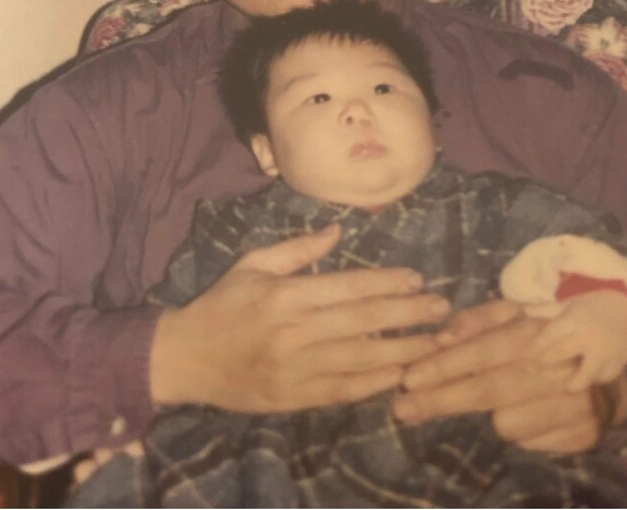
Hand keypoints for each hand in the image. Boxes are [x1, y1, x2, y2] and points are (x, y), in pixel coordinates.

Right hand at [150, 224, 448, 412]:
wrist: (185, 359)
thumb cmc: (221, 306)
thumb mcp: (252, 265)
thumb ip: (296, 250)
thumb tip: (338, 230)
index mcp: (284, 295)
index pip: (347, 287)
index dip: (387, 283)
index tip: (417, 279)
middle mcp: (293, 332)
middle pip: (362, 322)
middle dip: (407, 314)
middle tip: (442, 308)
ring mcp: (294, 368)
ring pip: (359, 359)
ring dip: (401, 351)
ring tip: (434, 343)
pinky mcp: (293, 397)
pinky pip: (342, 390)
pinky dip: (373, 383)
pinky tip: (399, 374)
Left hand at [394, 300, 626, 453]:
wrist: (610, 356)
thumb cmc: (548, 333)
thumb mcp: (516, 314)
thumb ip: (477, 320)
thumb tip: (442, 337)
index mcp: (536, 331)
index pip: (483, 350)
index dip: (444, 366)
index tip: (408, 379)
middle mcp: (556, 366)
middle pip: (488, 389)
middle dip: (441, 400)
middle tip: (403, 409)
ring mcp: (573, 402)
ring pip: (507, 423)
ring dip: (494, 415)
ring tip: (505, 398)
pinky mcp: (582, 432)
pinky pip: (530, 442)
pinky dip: (522, 430)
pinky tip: (532, 412)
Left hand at [527, 289, 626, 391]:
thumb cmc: (591, 308)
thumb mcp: (569, 304)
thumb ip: (545, 310)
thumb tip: (522, 310)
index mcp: (574, 319)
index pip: (549, 336)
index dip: (535, 347)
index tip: (525, 356)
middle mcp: (588, 336)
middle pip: (561, 354)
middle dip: (547, 363)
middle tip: (536, 372)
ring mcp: (605, 351)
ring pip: (586, 374)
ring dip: (575, 382)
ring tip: (567, 388)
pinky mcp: (619, 361)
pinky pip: (604, 377)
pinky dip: (596, 380)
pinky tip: (589, 380)